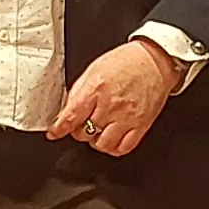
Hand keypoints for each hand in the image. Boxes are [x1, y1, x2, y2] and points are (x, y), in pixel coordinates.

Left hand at [48, 39, 181, 159]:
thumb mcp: (94, 69)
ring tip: (96, 132)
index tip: (54, 132)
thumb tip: (66, 109)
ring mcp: (127, 117)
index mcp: (96, 89)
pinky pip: (124, 147)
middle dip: (78, 131)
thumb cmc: (126, 61)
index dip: (59, 128)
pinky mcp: (141, 125)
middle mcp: (111, 105)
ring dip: (95, 141)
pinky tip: (111, 139)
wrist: (154, 60)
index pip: (71, 117)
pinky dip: (114, 148)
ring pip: (103, 144)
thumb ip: (79, 90)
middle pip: (85, 133)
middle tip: (81, 124)